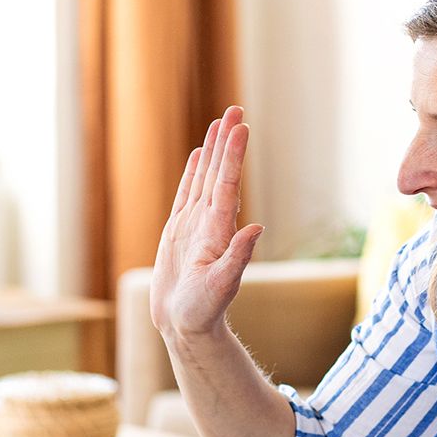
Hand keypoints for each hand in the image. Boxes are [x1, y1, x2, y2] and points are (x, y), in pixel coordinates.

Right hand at [150, 106, 263, 340]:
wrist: (186, 327)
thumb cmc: (202, 313)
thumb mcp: (220, 287)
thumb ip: (238, 258)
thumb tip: (256, 228)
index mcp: (219, 231)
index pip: (227, 184)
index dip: (233, 155)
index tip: (240, 127)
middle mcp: (211, 223)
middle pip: (219, 173)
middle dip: (226, 142)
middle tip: (235, 109)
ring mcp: (196, 225)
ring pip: (205, 179)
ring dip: (212, 151)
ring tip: (220, 123)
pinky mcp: (180, 232)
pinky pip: (187, 195)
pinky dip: (193, 173)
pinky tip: (198, 156)